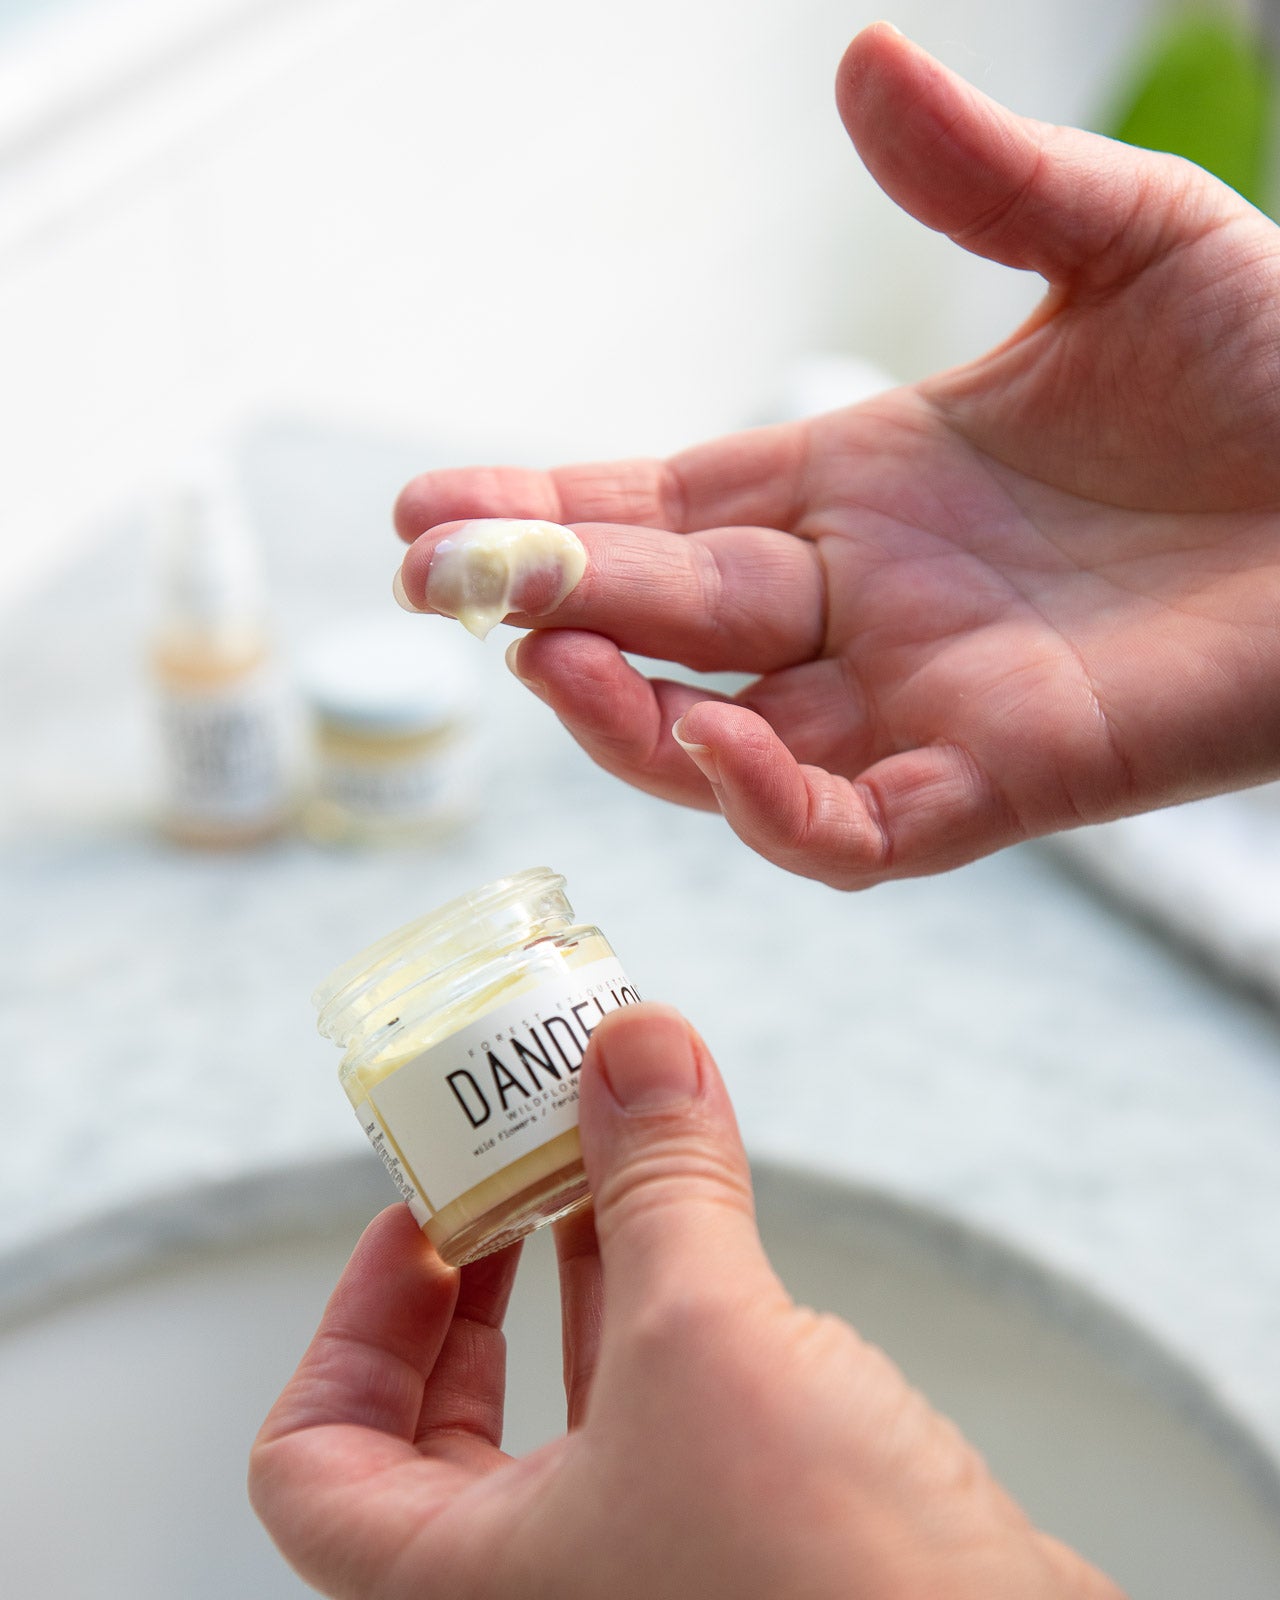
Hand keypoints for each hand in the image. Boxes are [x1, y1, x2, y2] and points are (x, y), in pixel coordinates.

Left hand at [251, 1003, 1122, 1599]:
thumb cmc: (827, 1586)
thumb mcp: (708, 1339)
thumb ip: (657, 1183)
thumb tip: (632, 1044)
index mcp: (464, 1585)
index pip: (312, 1466)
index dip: (348, 1328)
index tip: (412, 1223)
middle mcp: (541, 1588)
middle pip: (440, 1421)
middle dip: (473, 1278)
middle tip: (506, 1174)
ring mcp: (643, 1566)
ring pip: (567, 1404)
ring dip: (580, 1269)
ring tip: (605, 1158)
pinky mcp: (736, 1538)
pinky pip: (664, 1409)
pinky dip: (668, 1305)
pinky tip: (702, 1222)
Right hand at [392, 22, 1279, 888]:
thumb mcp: (1126, 242)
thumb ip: (983, 180)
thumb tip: (860, 58)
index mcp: (868, 486)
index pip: (671, 509)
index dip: (552, 512)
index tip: (433, 507)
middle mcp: (870, 605)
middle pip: (669, 621)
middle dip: (542, 603)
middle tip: (424, 575)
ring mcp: (925, 702)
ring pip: (724, 744)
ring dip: (622, 712)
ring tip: (537, 650)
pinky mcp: (1002, 780)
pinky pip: (850, 826)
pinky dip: (770, 802)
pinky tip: (711, 737)